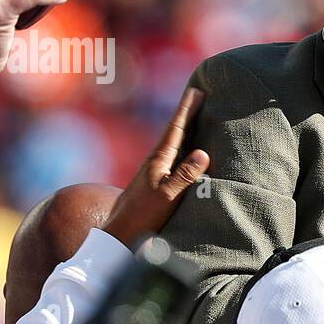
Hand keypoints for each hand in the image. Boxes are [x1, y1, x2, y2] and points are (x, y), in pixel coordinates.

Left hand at [102, 88, 210, 248]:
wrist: (120, 233)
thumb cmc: (144, 215)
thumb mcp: (168, 196)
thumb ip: (185, 175)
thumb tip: (203, 152)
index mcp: (159, 159)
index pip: (176, 128)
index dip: (187, 109)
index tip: (197, 90)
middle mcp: (156, 160)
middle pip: (175, 131)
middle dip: (187, 113)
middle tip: (198, 95)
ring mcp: (154, 170)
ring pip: (174, 143)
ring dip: (185, 129)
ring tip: (196, 117)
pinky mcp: (155, 181)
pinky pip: (173, 156)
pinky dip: (183, 146)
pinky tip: (186, 150)